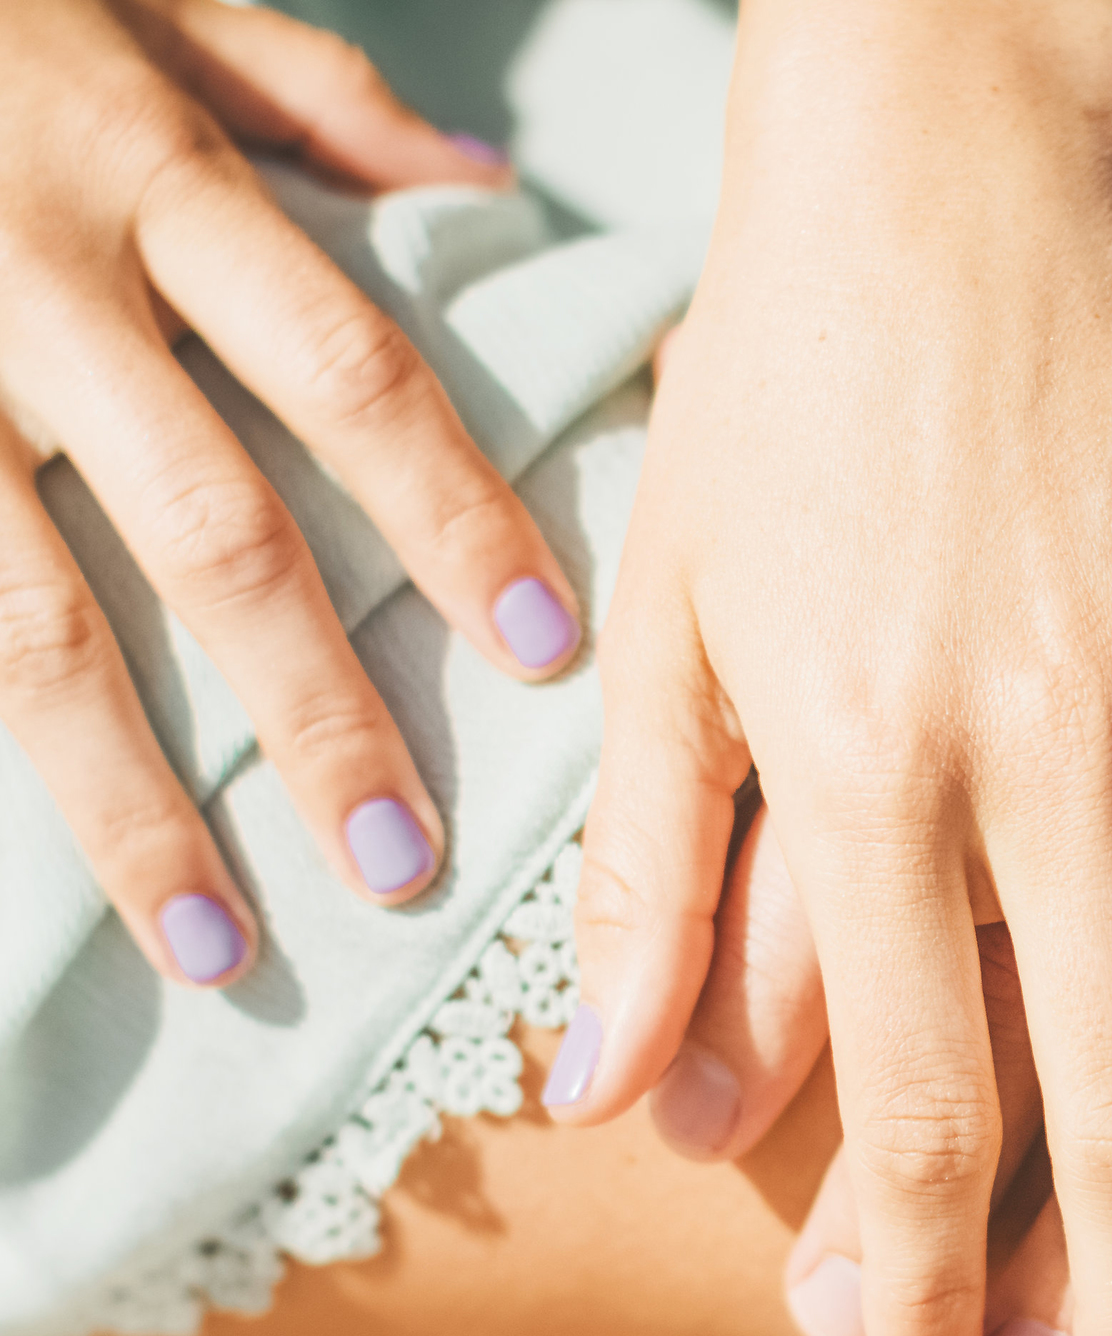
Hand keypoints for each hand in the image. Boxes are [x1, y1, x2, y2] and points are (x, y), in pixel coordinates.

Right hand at [0, 0, 579, 987]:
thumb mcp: (149, 3)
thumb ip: (309, 95)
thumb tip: (480, 183)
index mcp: (151, 186)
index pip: (343, 369)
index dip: (448, 511)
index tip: (544, 649)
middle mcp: (36, 297)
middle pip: (207, 531)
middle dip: (313, 708)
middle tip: (403, 862)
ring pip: (35, 624)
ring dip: (135, 803)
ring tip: (221, 948)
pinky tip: (52, 883)